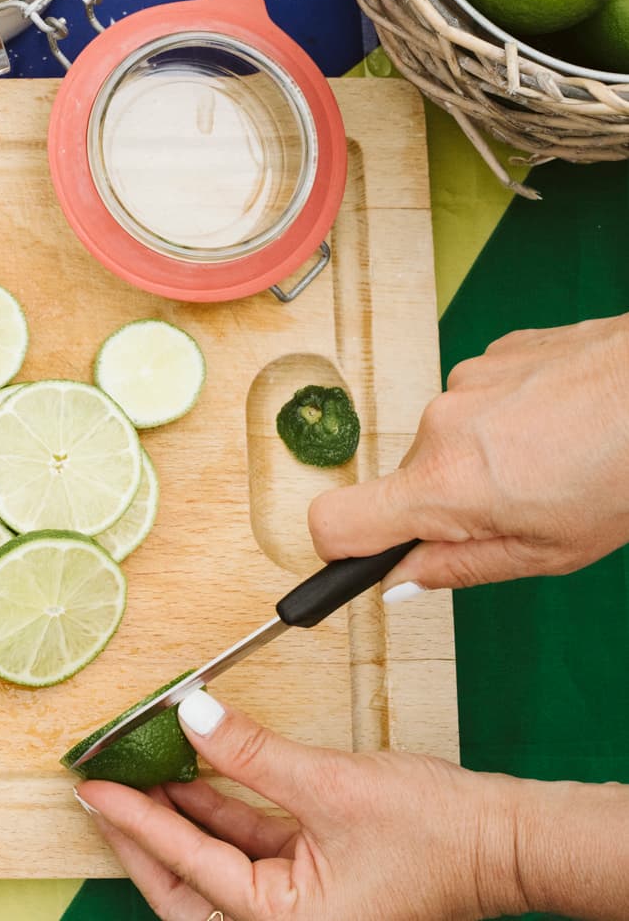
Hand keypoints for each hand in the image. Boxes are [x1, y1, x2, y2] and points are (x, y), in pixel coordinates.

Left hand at [75, 690, 528, 919]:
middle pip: (188, 886)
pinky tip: (194, 775)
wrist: (507, 841)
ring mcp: (299, 910)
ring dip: (181, 820)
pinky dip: (220, 816)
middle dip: (144, 837)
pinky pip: (249, 853)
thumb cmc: (438, 833)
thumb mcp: (329, 785)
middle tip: (103, 791)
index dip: (135, 821)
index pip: (188, 865)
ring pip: (216, 867)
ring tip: (141, 772)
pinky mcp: (313, 885)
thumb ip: (251, 752)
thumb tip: (189, 713)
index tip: (94, 788)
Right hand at [308, 314, 628, 590]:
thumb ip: (461, 569)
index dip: (340, 549)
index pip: (336, 522)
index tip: (364, 560)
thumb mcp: (552, 550)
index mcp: (447, 484)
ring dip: (486, 456)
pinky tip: (564, 421)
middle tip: (522, 508)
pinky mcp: (492, 352)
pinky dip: (509, 417)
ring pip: (448, 439)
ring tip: (558, 458)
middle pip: (407, 481)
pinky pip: (478, 399)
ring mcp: (464, 380)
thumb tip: (399, 583)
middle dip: (449, 502)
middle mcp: (439, 424)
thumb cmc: (628, 470)